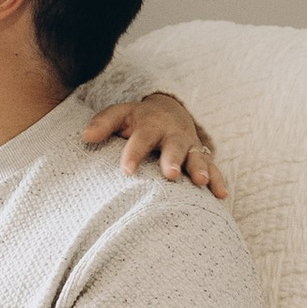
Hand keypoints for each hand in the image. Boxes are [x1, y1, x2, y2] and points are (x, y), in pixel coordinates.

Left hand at [85, 93, 227, 200]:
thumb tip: (85, 136)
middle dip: (173, 160)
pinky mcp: (203, 157)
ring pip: (197, 157)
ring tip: (200, 182)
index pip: (141, 139)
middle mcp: (173, 135)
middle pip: (173, 147)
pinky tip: (221, 195)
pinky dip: (218, 180)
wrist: (170, 111)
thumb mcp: (120, 115)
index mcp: (151, 125)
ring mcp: (190, 146)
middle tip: (169, 174)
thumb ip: (103, 123)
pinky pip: (214, 168)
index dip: (134, 154)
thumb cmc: (138, 120)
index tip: (127, 171)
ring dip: (199, 169)